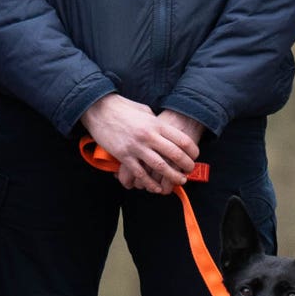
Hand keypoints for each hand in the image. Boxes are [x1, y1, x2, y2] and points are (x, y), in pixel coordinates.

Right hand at [82, 93, 196, 194]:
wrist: (99, 109)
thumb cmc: (123, 108)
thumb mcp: (145, 111)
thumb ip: (156, 123)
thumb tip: (165, 130)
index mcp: (156, 124)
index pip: (182, 140)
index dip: (192, 151)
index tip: (195, 156)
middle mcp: (148, 136)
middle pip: (174, 155)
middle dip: (186, 165)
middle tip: (189, 171)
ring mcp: (136, 147)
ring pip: (159, 167)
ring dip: (171, 176)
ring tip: (179, 181)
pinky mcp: (124, 156)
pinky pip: (140, 174)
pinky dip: (149, 183)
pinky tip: (156, 187)